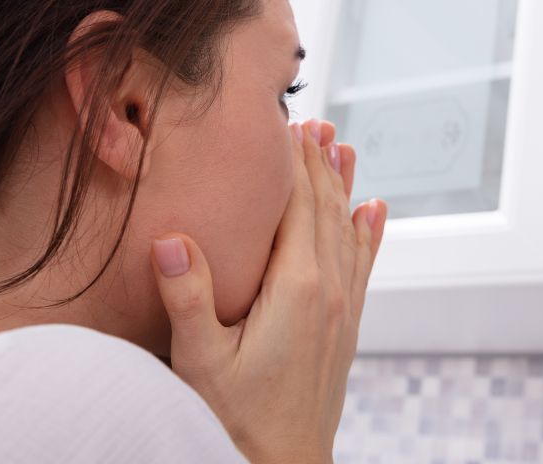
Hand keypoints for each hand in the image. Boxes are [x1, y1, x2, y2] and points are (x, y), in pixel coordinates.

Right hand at [149, 118, 386, 462]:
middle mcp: (330, 291)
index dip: (293, 164)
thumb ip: (188, 298)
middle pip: (325, 209)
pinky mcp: (345, 328)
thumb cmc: (235, 421)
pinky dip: (367, 231)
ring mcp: (343, 309)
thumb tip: (170, 238)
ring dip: (344, 186)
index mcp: (297, 289)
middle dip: (319, 163)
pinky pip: (361, 264)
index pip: (297, 208)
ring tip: (344, 146)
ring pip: (347, 230)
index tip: (290, 124)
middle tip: (315, 121)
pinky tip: (372, 211)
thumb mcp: (201, 362)